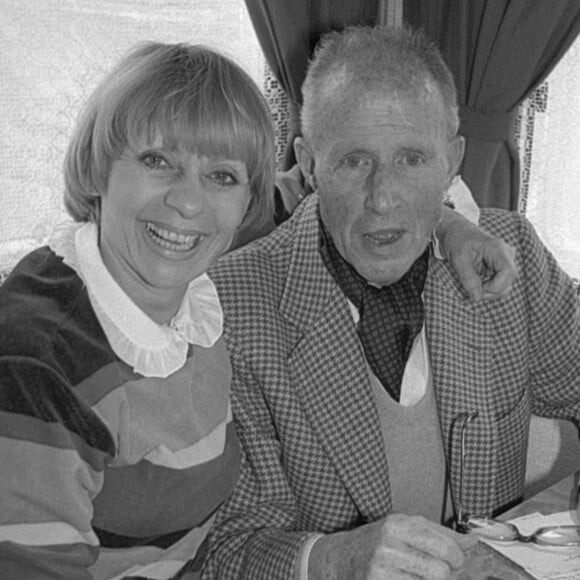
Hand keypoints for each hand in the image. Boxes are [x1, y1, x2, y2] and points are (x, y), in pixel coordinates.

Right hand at [308, 513, 478, 579]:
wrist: (340, 558)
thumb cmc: (375, 541)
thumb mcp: (403, 526)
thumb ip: (438, 532)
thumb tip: (472, 542)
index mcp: (397, 525)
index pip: (445, 546)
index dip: (457, 557)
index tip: (456, 560)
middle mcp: (388, 546)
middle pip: (440, 572)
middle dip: (444, 574)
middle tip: (436, 571)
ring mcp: (382, 571)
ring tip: (417, 575)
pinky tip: (406, 579)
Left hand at [437, 207, 516, 301]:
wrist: (453, 230)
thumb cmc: (456, 239)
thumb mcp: (458, 259)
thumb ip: (468, 279)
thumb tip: (477, 298)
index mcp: (497, 248)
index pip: (508, 272)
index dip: (496, 286)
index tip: (480, 289)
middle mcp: (504, 255)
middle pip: (508, 280)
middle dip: (492, 291)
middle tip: (472, 293)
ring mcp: (502, 261)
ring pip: (505, 284)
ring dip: (489, 292)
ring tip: (472, 289)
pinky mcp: (497, 267)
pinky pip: (498, 282)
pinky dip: (487, 288)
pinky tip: (475, 287)